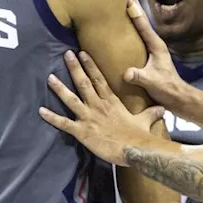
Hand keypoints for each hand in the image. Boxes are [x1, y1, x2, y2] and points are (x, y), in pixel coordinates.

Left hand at [39, 51, 164, 166]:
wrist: (134, 149)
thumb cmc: (139, 136)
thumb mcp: (145, 120)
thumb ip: (151, 112)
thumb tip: (162, 109)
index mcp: (111, 101)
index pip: (99, 79)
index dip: (90, 65)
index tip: (82, 53)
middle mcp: (98, 105)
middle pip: (84, 83)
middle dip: (74, 68)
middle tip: (66, 54)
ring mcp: (89, 117)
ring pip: (71, 99)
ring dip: (59, 88)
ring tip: (49, 77)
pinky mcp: (82, 131)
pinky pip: (64, 123)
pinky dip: (51, 117)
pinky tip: (40, 111)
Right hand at [122, 0, 186, 107]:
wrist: (177, 97)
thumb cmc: (167, 89)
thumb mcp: (152, 83)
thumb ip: (140, 77)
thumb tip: (127, 73)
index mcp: (156, 46)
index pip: (143, 24)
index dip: (134, 10)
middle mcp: (155, 43)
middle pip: (142, 21)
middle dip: (133, 6)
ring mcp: (153, 48)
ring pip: (140, 28)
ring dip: (132, 16)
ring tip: (122, 3)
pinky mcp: (149, 55)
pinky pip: (138, 37)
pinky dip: (131, 28)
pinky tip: (123, 27)